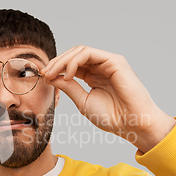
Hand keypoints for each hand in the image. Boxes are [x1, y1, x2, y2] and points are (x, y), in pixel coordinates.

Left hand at [42, 45, 175, 152]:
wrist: (132, 124)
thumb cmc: (113, 117)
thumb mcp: (83, 101)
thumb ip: (69, 87)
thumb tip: (51, 77)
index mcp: (93, 76)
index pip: (71, 65)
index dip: (55, 68)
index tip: (43, 76)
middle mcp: (100, 67)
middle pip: (73, 55)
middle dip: (56, 62)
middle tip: (45, 73)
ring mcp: (108, 62)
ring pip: (79, 51)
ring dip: (62, 60)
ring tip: (53, 73)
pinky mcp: (114, 61)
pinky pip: (89, 53)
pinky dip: (75, 61)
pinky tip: (68, 74)